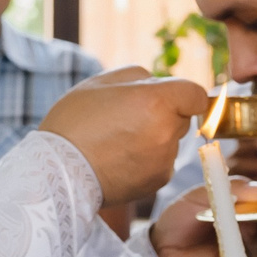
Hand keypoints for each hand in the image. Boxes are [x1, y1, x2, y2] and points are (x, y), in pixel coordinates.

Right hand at [39, 69, 208, 204]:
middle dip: (164, 114)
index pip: (196, 94)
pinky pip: (162, 162)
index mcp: (156, 101)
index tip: (174, 98)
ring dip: (155, 138)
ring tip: (118, 141)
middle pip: (182, 118)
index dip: (185, 94)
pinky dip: (148, 160)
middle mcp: (167, 131)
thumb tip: (161, 84)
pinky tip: (120, 159)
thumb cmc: (75, 122)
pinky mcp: (159, 180)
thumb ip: (139, 76)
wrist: (59, 171)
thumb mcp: (100, 82)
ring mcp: (165, 159)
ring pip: (171, 141)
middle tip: (128, 118)